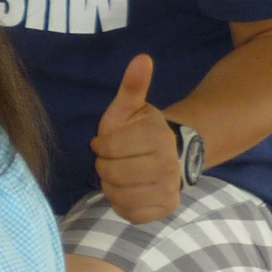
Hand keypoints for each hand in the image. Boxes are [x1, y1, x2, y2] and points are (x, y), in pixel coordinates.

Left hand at [92, 55, 183, 224]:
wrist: (169, 155)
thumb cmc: (139, 130)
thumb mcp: (131, 107)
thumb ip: (133, 85)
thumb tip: (142, 58)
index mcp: (157, 137)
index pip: (108, 148)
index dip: (101, 145)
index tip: (106, 143)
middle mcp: (168, 165)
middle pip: (111, 172)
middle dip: (104, 165)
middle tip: (113, 159)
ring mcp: (168, 189)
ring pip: (118, 193)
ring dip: (111, 184)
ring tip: (120, 173)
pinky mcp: (165, 209)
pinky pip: (130, 213)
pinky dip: (121, 203)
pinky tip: (128, 190)